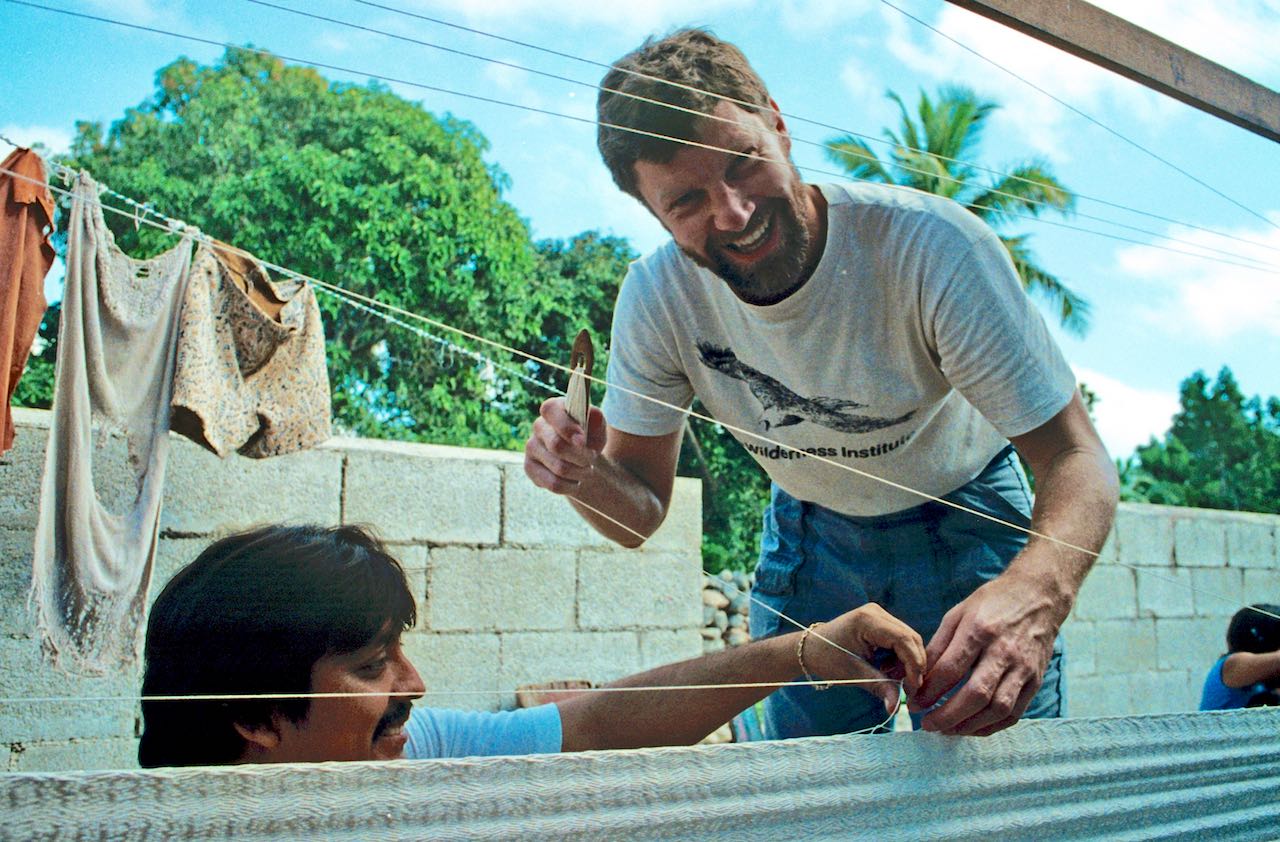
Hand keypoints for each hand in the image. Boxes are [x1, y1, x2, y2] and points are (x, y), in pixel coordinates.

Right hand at [524, 398, 607, 494]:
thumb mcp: (597, 427)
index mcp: (553, 409)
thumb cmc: (589, 437)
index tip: (583, 441)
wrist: (583, 459)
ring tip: (587, 469)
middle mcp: (538, 426)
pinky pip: (553, 483)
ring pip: (559, 467)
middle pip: (556, 444)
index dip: (566, 427)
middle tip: (593, 459)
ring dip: (580, 472)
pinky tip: (576, 480)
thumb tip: (592, 415)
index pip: (550, 411)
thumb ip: (596, 418)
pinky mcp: (530, 468)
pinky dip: (571, 485)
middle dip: (581, 456)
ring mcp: (531, 447)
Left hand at [804, 603, 925, 712]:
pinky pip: (900, 640)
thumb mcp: (853, 674)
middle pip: (910, 638)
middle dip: (913, 665)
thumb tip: (896, 709)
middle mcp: (876, 612)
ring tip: (891, 679)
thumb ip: (879, 687)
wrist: (810, 649)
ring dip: (907, 662)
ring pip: (908, 640)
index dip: (914, 664)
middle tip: (908, 689)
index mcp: (868, 620)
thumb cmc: (827, 659)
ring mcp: (879, 615)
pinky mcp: (880, 622)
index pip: (904, 639)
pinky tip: (886, 669)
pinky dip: (900, 657)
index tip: (913, 688)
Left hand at [912, 573, 1062, 735]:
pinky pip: (1014, 713)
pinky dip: (991, 726)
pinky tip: (972, 727)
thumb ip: (938, 646)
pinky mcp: (1036, 681)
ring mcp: (1024, 668)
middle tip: (927, 724)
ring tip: (947, 730)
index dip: (928, 691)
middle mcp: (1004, 651)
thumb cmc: (992, 603)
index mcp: (979, 630)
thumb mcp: (958, 614)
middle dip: (947, 715)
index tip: (914, 703)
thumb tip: (918, 677)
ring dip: (969, 725)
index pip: (950, 669)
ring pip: (997, 709)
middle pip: (976, 694)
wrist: (1038, 596)